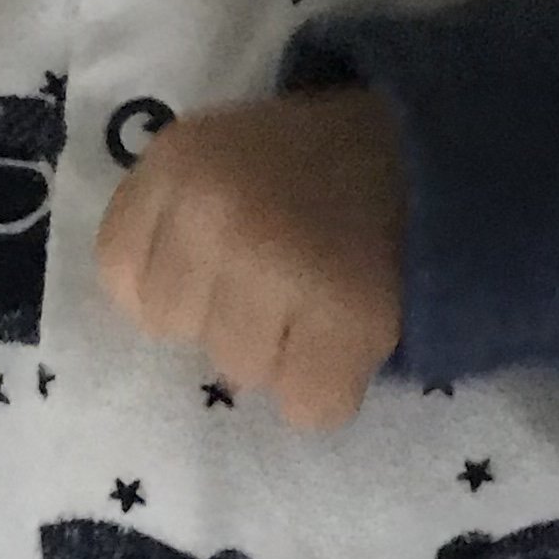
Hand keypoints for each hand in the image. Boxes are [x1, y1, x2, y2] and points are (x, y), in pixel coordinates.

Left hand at [96, 88, 405, 431]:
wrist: (438, 152)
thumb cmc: (313, 166)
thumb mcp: (219, 155)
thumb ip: (169, 219)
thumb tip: (151, 318)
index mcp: (179, 161)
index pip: (121, 274)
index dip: (172, 276)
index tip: (218, 256)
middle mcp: (218, 211)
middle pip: (177, 328)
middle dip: (225, 311)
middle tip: (283, 269)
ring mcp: (282, 264)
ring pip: (240, 372)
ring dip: (281, 351)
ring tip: (321, 294)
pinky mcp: (350, 317)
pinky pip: (307, 407)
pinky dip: (333, 386)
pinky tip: (350, 333)